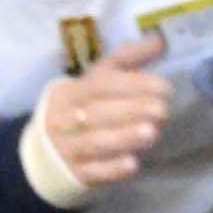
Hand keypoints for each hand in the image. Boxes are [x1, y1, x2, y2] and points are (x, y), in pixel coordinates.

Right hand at [35, 35, 173, 190]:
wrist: (49, 150)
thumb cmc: (82, 110)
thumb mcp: (97, 83)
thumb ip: (127, 62)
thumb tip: (159, 40)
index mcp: (72, 91)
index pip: (101, 85)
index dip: (131, 85)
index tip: (163, 87)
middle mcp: (66, 118)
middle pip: (98, 113)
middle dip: (131, 110)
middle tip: (162, 110)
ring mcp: (69, 147)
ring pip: (95, 142)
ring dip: (124, 137)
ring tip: (152, 133)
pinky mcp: (77, 173)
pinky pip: (94, 172)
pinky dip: (112, 169)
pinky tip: (132, 164)